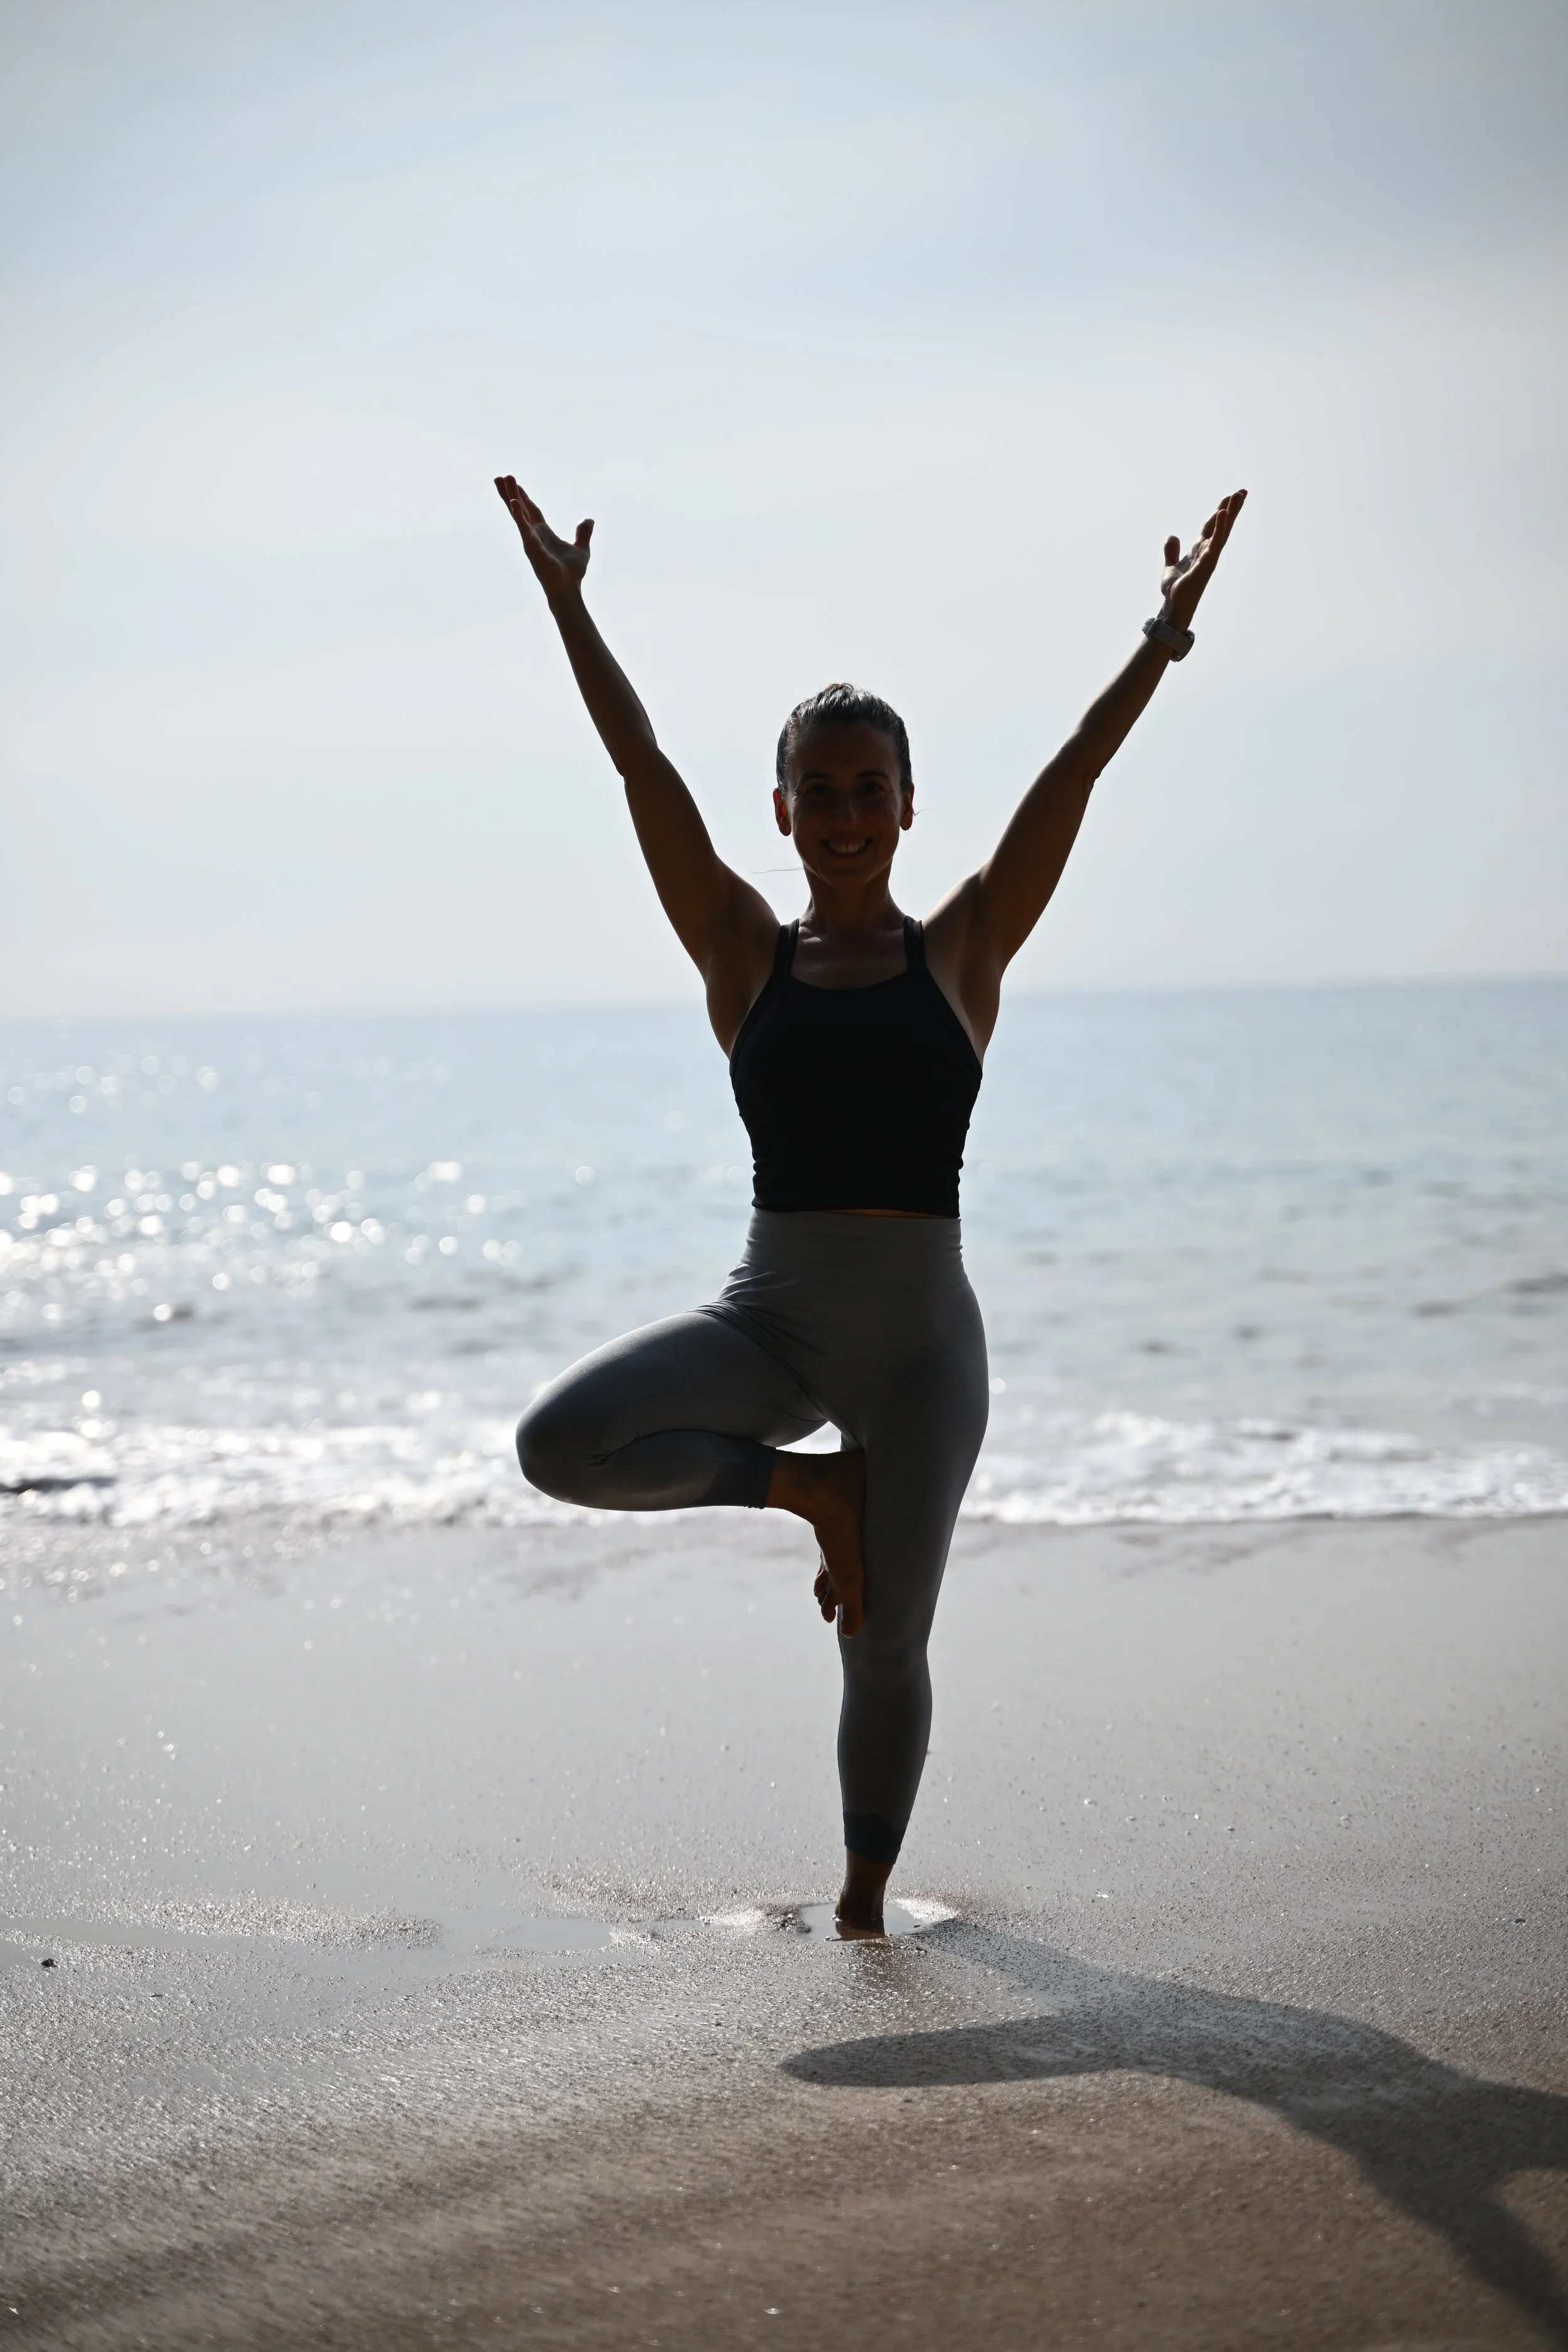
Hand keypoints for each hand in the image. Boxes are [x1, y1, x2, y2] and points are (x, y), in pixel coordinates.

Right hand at [494, 474, 592, 603]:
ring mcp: (531, 540)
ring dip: (510, 496)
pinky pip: (524, 528)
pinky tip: (514, 502)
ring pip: (518, 514)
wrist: (569, 589)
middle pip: (519, 508)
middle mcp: (534, 534)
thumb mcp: (582, 549)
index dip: (523, 496)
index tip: (513, 483)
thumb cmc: (572, 574)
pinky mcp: (532, 547)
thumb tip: (589, 521)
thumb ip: (583, 534)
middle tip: (498, 476)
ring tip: (502, 479)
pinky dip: (519, 515)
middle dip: (510, 492)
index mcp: (544, 533)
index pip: (531, 510)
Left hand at [1159, 487, 1246, 629]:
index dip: (1220, 511)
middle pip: (1222, 525)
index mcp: (1201, 549)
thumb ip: (1172, 552)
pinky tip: (1222, 514)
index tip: (1229, 496)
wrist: (1173, 606)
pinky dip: (1219, 528)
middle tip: (1242, 491)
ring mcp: (1209, 557)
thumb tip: (1172, 537)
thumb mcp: (1170, 566)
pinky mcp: (1206, 564)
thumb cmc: (1175, 589)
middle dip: (1232, 508)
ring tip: (1237, 496)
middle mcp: (1208, 551)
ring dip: (1230, 513)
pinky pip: (1214, 542)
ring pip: (1222, 531)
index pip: (1212, 526)